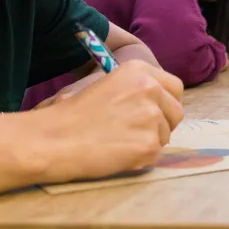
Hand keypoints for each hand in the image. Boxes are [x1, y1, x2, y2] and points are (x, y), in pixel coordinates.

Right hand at [30, 61, 185, 183]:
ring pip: (166, 135)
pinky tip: (116, 155)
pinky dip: (139, 159)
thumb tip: (156, 104)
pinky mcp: (149, 144)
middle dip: (163, 124)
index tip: (157, 113)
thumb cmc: (69, 114)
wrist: (52, 139)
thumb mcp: (104, 84)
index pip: (174, 87)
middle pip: (176, 112)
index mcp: (139, 69)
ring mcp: (152, 117)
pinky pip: (155, 155)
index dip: (166, 103)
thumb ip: (133, 89)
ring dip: (148, 142)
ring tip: (118, 143)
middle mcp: (150, 89)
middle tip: (137, 133)